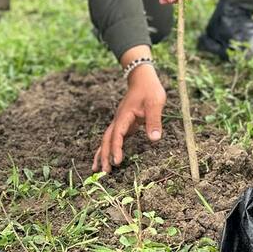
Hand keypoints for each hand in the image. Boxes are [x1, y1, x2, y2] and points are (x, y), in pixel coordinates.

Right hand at [93, 57, 165, 173]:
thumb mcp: (155, 103)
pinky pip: (114, 138)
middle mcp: (119, 120)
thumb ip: (154, 120)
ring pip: (107, 139)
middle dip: (105, 155)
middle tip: (104, 172)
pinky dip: (109, 148)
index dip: (116, 148)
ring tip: (98, 169)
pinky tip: (108, 158)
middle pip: (107, 139)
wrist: (142, 79)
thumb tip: (154, 139)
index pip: (118, 134)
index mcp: (124, 116)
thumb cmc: (150, 90)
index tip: (116, 161)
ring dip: (103, 153)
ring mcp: (120, 122)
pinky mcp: (124, 124)